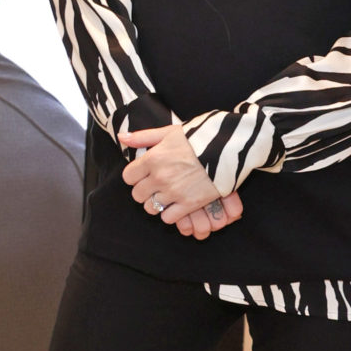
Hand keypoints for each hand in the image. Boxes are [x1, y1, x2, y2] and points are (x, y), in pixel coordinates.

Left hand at [120, 121, 242, 239]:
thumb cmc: (198, 137)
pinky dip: (170, 213)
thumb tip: (122, 137)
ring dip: (156, 203)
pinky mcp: (190, 204)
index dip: (134, 176)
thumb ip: (143, 137)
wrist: (228, 148)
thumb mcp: (169, 132)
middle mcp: (160, 177)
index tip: (143, 174)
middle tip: (154, 186)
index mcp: (153, 158)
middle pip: (138, 195)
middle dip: (144, 191)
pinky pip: (168, 218)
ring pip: (151, 208)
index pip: (128, 177)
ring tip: (166, 195)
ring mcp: (174, 192)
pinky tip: (176, 204)